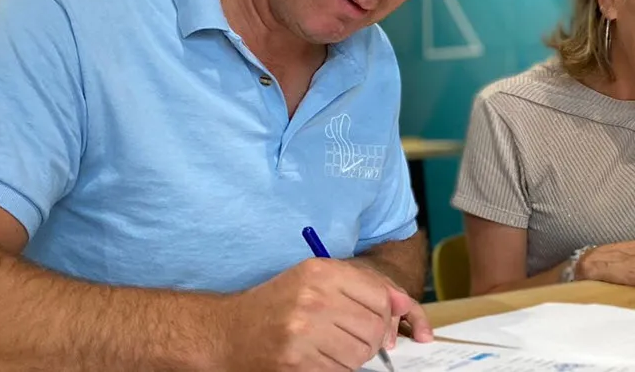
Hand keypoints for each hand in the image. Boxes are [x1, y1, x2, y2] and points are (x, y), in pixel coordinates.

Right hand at [224, 257, 421, 370]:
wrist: (228, 332)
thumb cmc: (277, 304)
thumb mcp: (316, 280)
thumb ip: (364, 285)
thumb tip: (406, 304)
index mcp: (321, 272)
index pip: (380, 296)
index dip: (385, 314)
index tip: (377, 321)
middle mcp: (314, 298)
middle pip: (375, 327)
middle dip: (370, 338)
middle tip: (347, 336)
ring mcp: (304, 332)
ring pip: (361, 353)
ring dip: (354, 356)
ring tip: (330, 347)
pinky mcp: (297, 362)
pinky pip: (342, 371)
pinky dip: (337, 369)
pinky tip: (318, 358)